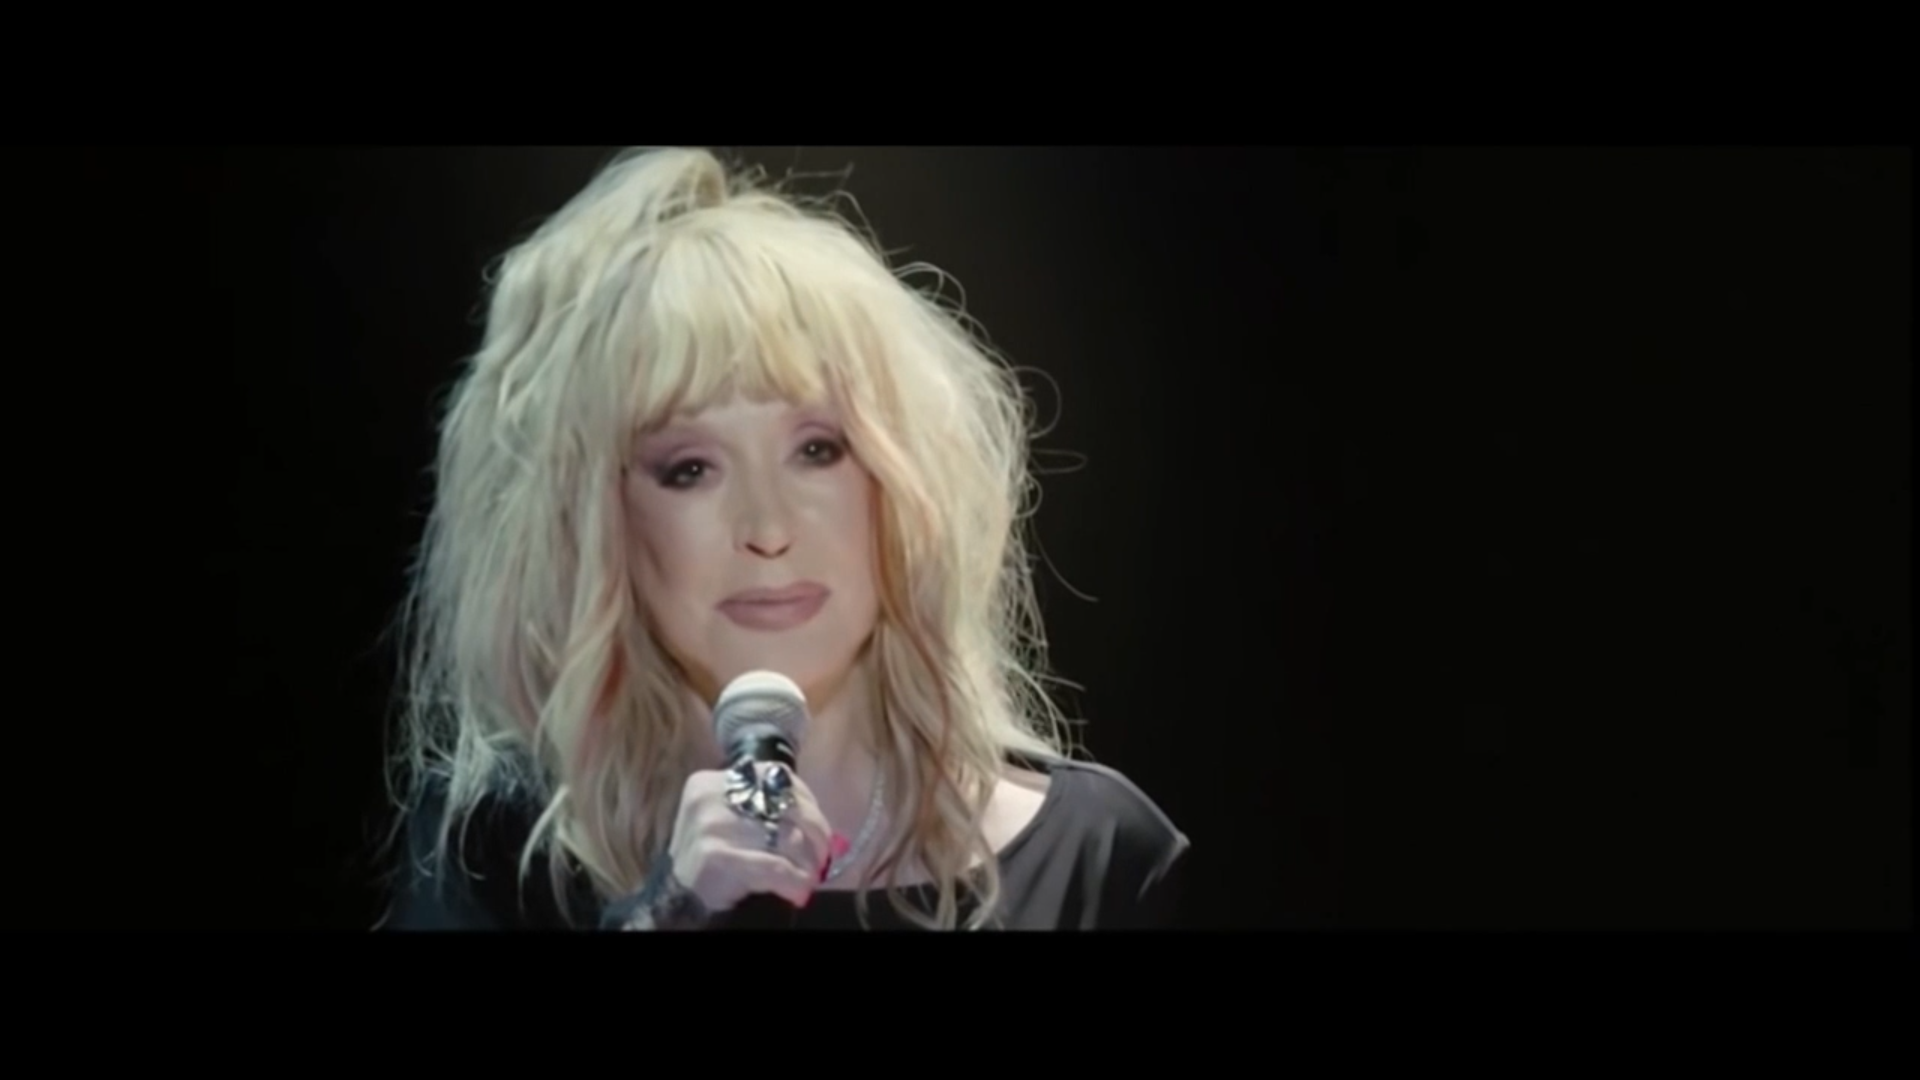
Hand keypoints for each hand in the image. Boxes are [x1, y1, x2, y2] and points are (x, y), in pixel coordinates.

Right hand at [666, 762, 833, 911]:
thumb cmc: (710, 857)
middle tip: (825, 856)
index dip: (807, 800)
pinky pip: (774, 867)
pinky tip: (799, 891)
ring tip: (813, 876)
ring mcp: (711, 826)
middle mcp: (710, 796)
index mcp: (712, 781)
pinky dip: (794, 881)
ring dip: (808, 862)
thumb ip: (764, 811)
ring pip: (785, 838)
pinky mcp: (717, 857)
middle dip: (815, 833)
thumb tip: (820, 825)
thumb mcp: (729, 822)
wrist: (675, 898)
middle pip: (785, 806)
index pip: (775, 776)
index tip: (820, 825)